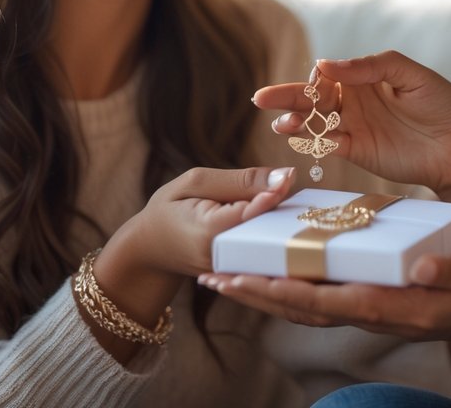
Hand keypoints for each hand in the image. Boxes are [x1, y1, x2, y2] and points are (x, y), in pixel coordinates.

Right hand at [111, 165, 295, 280]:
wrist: (150, 250)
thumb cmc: (170, 208)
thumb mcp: (194, 182)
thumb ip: (238, 180)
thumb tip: (284, 175)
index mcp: (208, 233)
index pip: (248, 214)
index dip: (270, 196)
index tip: (290, 176)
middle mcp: (224, 259)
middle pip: (265, 230)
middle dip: (283, 210)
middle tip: (300, 188)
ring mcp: (232, 272)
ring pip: (268, 244)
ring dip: (282, 222)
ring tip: (295, 202)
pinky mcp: (239, 275)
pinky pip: (263, 251)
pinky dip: (273, 233)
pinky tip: (284, 219)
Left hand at [198, 248, 450, 344]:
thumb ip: (448, 272)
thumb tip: (416, 269)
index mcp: (388, 305)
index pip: (325, 301)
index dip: (284, 291)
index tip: (246, 281)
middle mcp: (367, 312)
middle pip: (299, 307)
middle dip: (254, 294)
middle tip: (211, 278)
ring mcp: (363, 308)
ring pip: (301, 305)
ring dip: (260, 293)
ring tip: (222, 279)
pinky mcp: (363, 300)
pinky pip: (315, 297)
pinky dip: (284, 288)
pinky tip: (265, 274)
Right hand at [255, 53, 450, 192]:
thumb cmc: (443, 105)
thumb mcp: (413, 76)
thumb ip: (372, 66)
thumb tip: (326, 64)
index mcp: (366, 77)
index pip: (330, 73)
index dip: (317, 77)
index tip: (315, 80)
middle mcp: (356, 100)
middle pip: (314, 97)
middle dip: (287, 97)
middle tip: (260, 99)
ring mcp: (356, 127)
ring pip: (316, 122)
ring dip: (296, 122)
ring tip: (280, 125)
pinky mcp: (359, 151)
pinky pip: (330, 145)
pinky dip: (313, 143)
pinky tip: (297, 139)